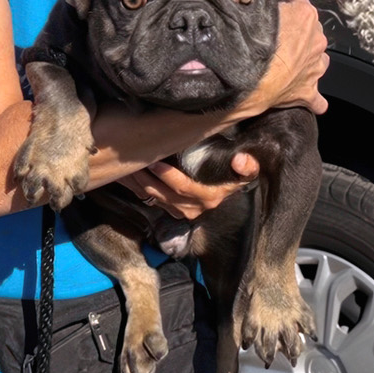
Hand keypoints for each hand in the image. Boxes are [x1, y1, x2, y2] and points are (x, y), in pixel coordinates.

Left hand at [120, 155, 257, 219]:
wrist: (227, 194)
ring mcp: (180, 212)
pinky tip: (127, 176)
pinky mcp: (170, 211)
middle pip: (163, 193)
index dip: (168, 175)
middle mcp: (192, 208)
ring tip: (126, 166)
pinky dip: (137, 188)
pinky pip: (150, 200)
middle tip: (132, 161)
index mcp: (208, 198)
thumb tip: (241, 160)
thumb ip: (247, 168)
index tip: (154, 161)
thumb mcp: (245, 175)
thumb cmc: (233, 179)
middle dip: (145, 178)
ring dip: (138, 183)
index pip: (184, 187)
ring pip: (153, 198)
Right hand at [238, 0, 328, 118]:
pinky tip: (307, 100)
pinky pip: (316, 99)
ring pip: (318, 61)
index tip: (278, 6)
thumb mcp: (255, 8)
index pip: (299, 2)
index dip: (287, 3)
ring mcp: (314, 66)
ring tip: (290, 65)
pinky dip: (313, 99)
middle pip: (311, 32)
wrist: (249, 74)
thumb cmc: (250, 41)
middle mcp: (316, 40)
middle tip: (276, 39)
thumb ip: (263, 2)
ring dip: (307, 62)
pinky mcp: (308, 90)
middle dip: (297, 34)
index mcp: (306, 16)